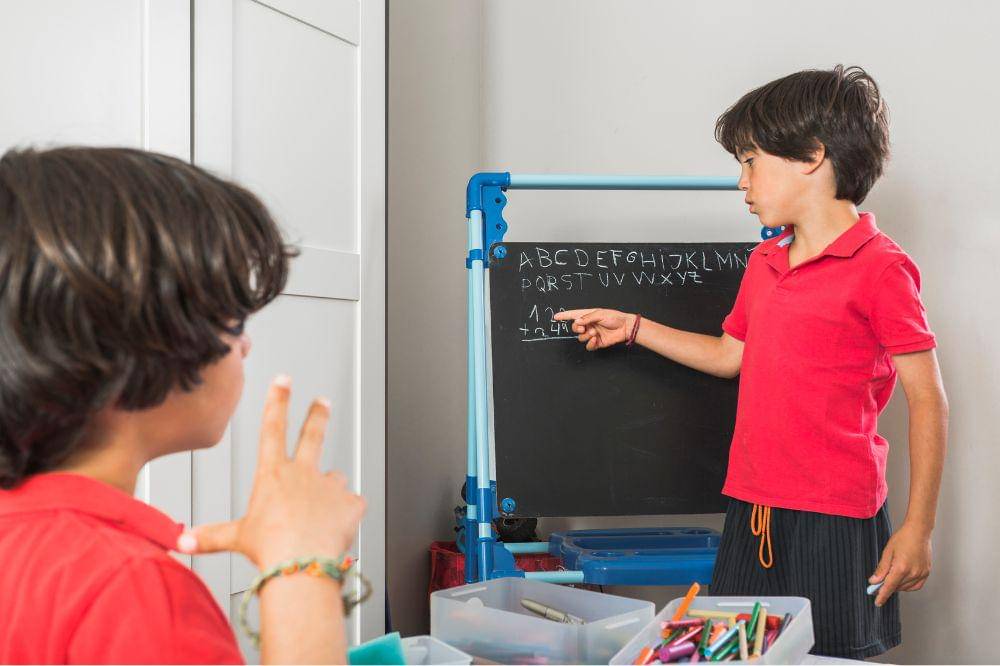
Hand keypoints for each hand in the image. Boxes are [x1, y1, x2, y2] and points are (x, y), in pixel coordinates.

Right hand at [177, 375, 365, 569]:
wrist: (302, 564)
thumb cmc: (270, 550)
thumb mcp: (237, 538)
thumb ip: (212, 536)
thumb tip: (183, 541)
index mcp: (273, 474)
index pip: (272, 428)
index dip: (278, 402)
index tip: (283, 381)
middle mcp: (303, 473)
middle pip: (312, 436)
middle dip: (318, 416)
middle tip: (323, 402)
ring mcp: (329, 485)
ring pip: (334, 479)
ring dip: (329, 489)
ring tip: (320, 512)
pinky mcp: (351, 502)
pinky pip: (352, 504)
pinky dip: (347, 514)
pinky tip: (337, 527)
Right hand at [554, 308, 634, 350]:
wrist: (625, 327)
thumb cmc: (614, 317)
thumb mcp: (600, 314)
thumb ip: (587, 318)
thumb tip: (576, 322)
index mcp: (588, 315)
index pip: (573, 315)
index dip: (564, 316)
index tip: (555, 316)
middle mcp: (589, 325)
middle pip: (575, 328)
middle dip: (577, 328)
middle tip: (583, 327)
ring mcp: (592, 334)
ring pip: (581, 338)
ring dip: (586, 335)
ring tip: (595, 332)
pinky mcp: (597, 343)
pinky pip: (588, 346)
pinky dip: (590, 343)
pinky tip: (595, 339)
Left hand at [869, 522, 932, 606]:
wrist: (919, 531)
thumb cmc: (902, 538)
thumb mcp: (887, 552)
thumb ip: (881, 569)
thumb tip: (874, 581)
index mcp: (901, 568)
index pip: (889, 587)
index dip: (882, 595)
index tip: (877, 602)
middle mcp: (913, 573)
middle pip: (897, 587)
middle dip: (887, 588)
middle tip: (879, 585)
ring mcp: (921, 573)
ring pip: (906, 587)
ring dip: (897, 586)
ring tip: (891, 577)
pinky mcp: (926, 572)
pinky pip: (916, 585)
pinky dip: (908, 585)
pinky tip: (902, 580)